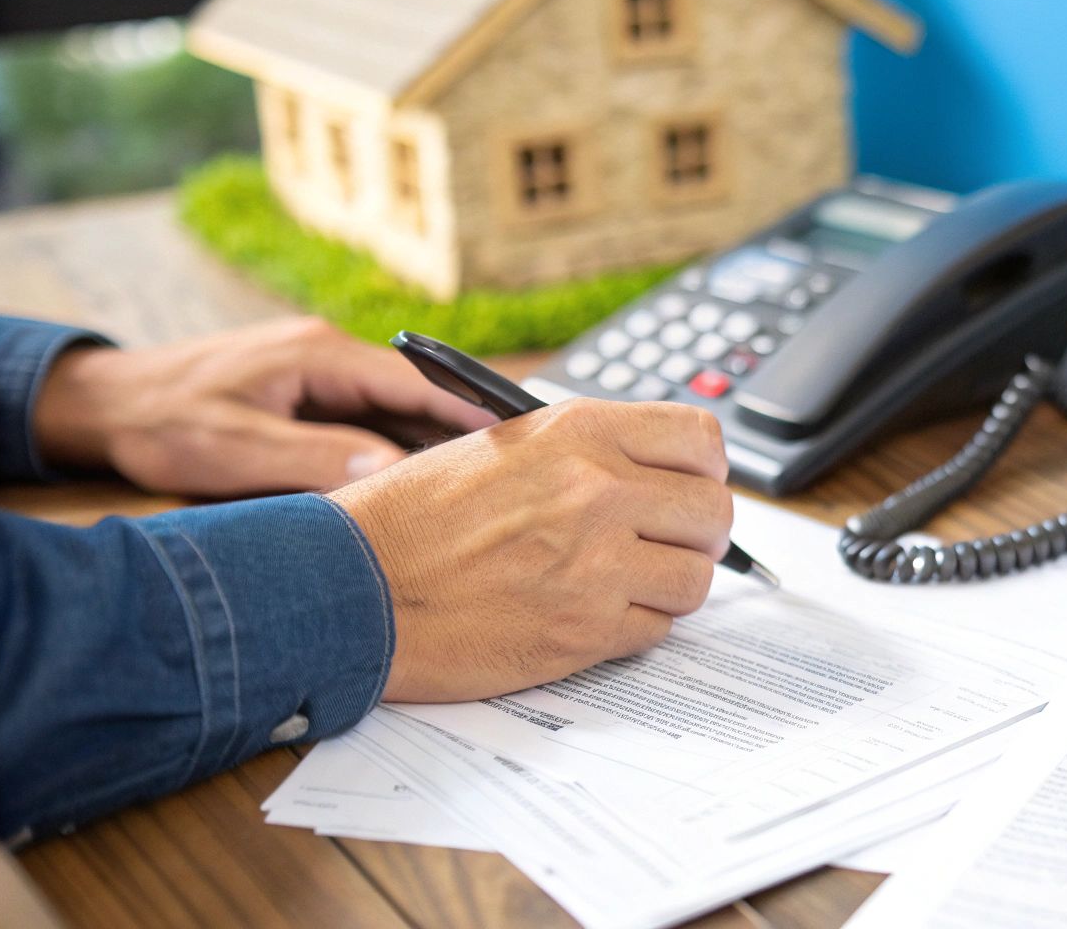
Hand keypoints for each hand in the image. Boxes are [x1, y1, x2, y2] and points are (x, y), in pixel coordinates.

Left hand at [33, 317, 493, 495]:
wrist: (104, 403)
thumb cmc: (161, 422)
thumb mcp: (237, 449)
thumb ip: (315, 459)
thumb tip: (388, 473)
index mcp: (318, 354)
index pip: (413, 382)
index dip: (466, 409)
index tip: (516, 432)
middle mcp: (325, 353)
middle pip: (412, 394)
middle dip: (460, 427)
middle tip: (516, 461)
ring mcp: (316, 370)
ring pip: (391, 408)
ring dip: (428, 439)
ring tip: (479, 475)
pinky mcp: (304, 392)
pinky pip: (366, 416)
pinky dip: (394, 442)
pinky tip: (416, 475)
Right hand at [329, 398, 731, 701]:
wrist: (353, 587)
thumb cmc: (412, 518)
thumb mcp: (501, 446)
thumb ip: (583, 450)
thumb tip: (650, 467)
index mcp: (579, 433)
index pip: (701, 438)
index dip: (704, 468)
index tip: (689, 485)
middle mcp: (599, 492)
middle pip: (713, 512)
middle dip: (698, 533)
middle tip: (669, 543)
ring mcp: (597, 566)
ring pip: (696, 579)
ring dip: (670, 585)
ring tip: (626, 583)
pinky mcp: (585, 632)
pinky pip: (657, 631)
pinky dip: (635, 628)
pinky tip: (593, 615)